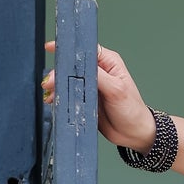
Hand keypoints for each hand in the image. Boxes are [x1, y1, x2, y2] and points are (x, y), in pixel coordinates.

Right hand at [41, 41, 155, 149]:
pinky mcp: (85, 99)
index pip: (85, 49)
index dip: (69, 49)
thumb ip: (99, 76)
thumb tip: (79, 67)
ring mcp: (90, 85)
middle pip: (73, 65)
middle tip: (50, 82)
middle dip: (59, 72)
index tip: (53, 49)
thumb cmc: (132, 110)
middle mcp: (98, 71)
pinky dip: (61, 96)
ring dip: (58, 85)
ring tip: (51, 93)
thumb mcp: (116, 90)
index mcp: (108, 62)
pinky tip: (55, 100)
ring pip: (68, 79)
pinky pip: (69, 94)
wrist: (133, 134)